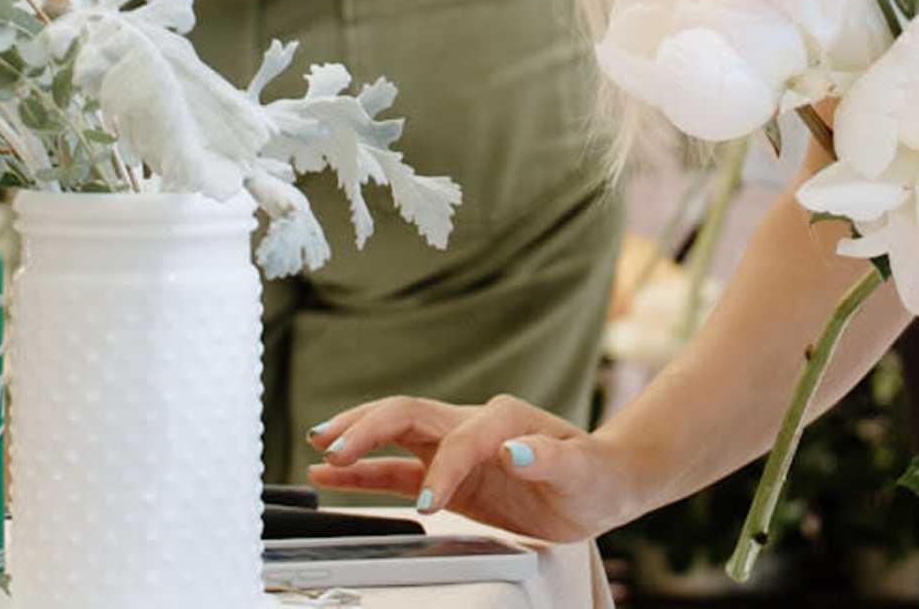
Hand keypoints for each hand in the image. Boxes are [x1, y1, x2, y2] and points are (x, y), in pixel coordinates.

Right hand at [307, 396, 638, 547]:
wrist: (600, 482)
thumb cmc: (594, 473)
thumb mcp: (582, 470)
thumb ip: (550, 457)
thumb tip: (517, 451)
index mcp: (502, 418)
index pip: (458, 439)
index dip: (441, 470)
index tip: (430, 504)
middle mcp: (472, 425)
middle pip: (407, 413)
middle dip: (369, 428)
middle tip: (333, 448)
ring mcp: (455, 448)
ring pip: (394, 434)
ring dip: (356, 441)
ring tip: (317, 450)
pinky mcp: (449, 475)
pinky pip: (397, 471)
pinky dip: (364, 472)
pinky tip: (331, 474)